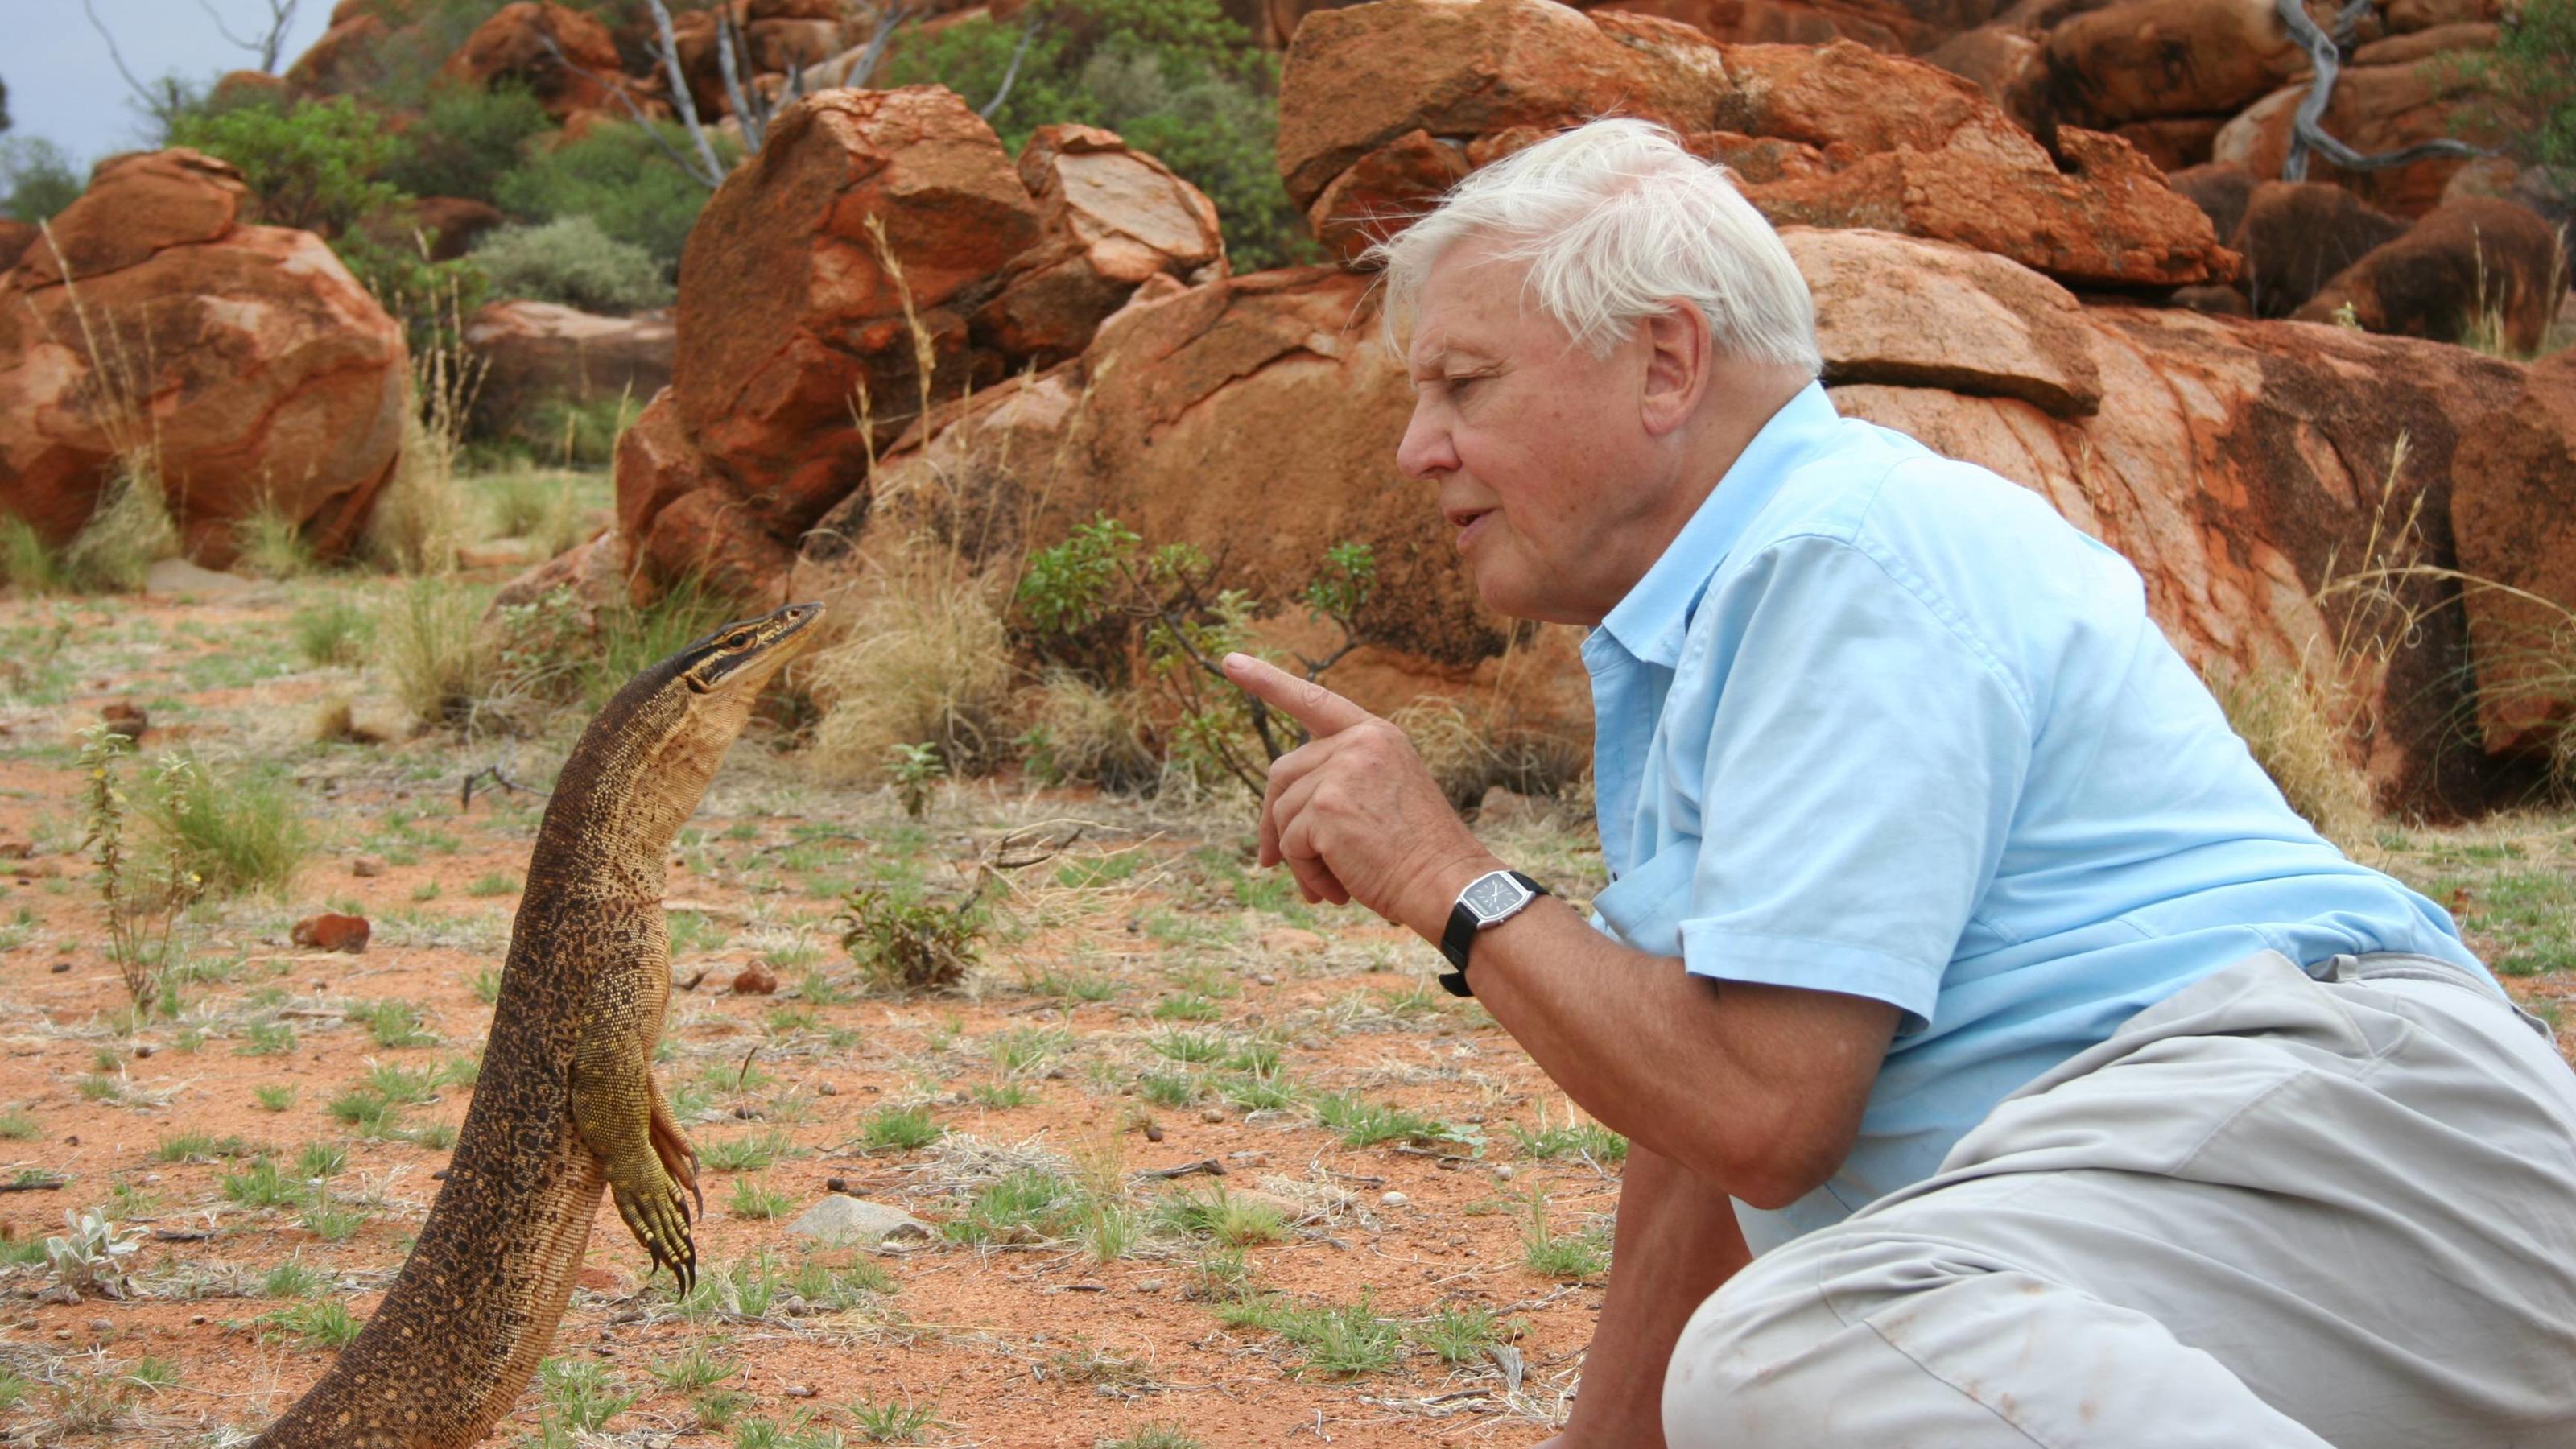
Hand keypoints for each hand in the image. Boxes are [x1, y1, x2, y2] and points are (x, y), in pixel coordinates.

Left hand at [1222, 653, 1498, 937]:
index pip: (1315, 701)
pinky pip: (1290, 844)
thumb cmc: (1420, 855)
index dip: (1269, 682)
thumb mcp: (1385, 797)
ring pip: (1283, 813)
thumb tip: (1278, 809)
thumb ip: (1339, 782)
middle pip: (1283, 772)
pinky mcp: (1325, 805)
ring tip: (1335, 883)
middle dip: (1273, 822)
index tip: (1231, 663)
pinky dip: (1306, 873)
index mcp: (1376, 735)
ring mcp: (1341, 770)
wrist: (1448, 884)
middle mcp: (1359, 742)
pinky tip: (1336, 889)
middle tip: (1269, 861)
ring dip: (1298, 857)